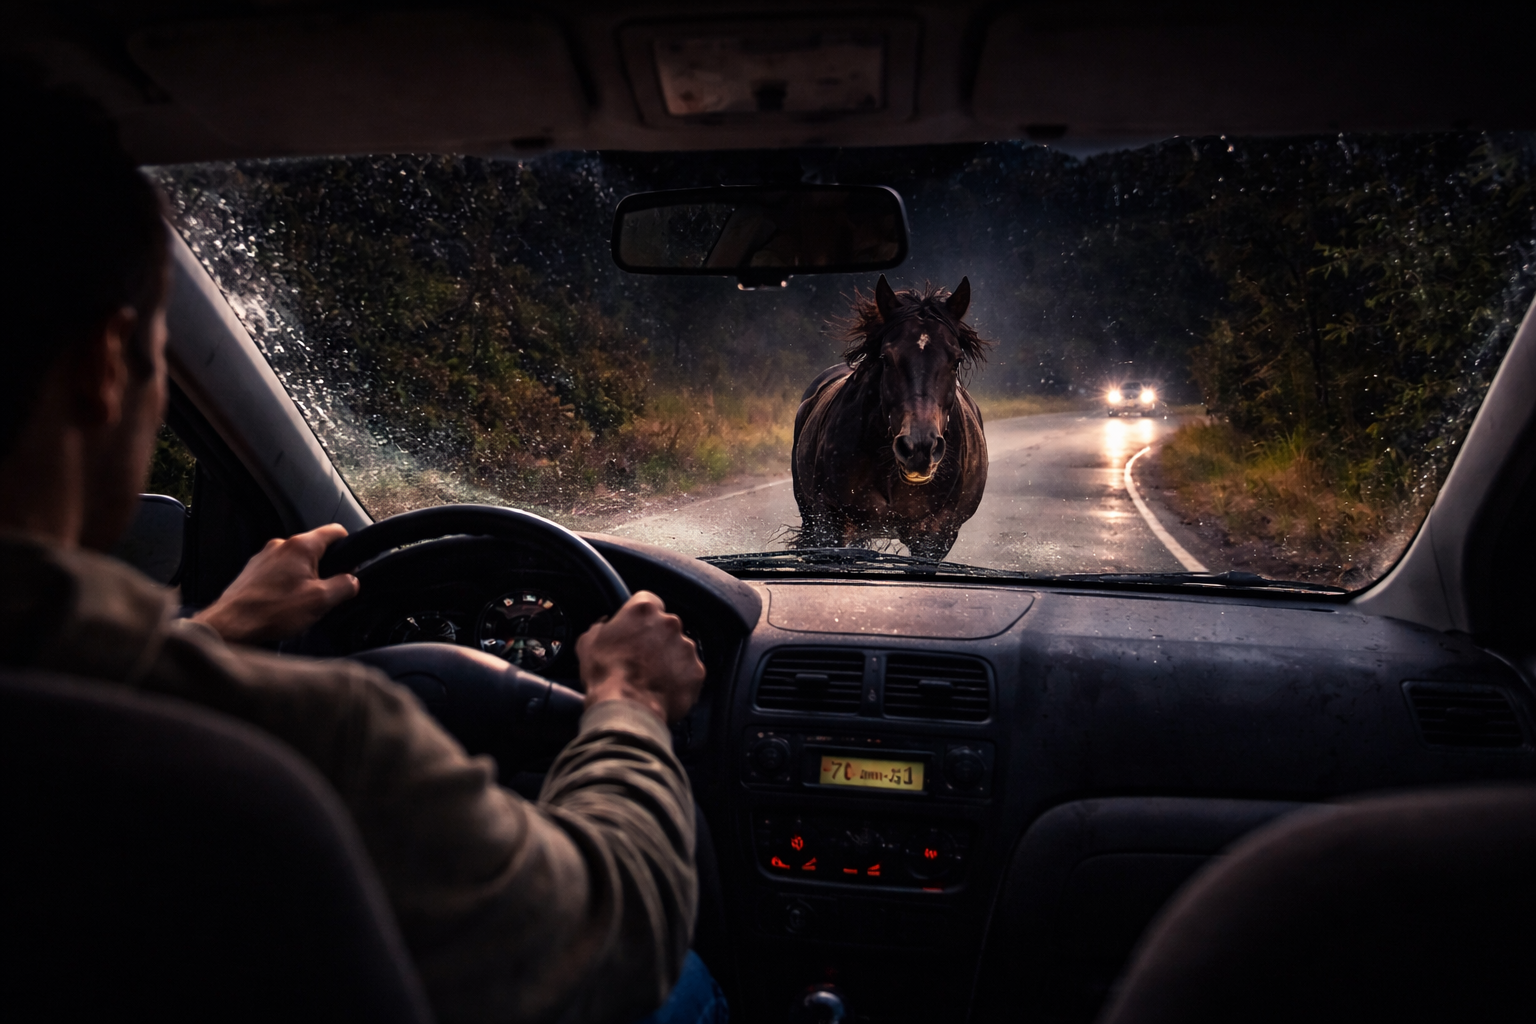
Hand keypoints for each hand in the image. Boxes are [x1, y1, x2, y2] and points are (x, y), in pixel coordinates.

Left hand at [191, 523, 359, 643]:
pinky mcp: (252, 570)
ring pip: (296, 560)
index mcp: (301, 546)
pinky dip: (286, 582)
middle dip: (326, 567)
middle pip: (315, 548)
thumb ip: (344, 586)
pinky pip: (278, 570)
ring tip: (303, 601)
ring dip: (304, 576)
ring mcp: (264, 556)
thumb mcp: (320, 601)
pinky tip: (283, 603)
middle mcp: (281, 544)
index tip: (350, 566)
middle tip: (327, 592)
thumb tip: (353, 580)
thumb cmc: (275, 610)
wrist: (231, 625)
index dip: (349, 546)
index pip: (335, 531)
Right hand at [576, 591, 704, 722]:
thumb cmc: (605, 674)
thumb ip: (601, 628)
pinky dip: (679, 680)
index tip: (635, 628)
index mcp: (643, 610)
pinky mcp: (697, 671)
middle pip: (666, 625)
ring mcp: (687, 647)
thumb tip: (605, 627)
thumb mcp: (588, 643)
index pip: (648, 601)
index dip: (640, 617)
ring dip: (669, 659)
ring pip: (680, 648)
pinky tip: (662, 690)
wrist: (626, 707)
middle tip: (641, 658)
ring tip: (650, 678)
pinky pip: (689, 672)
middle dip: (656, 639)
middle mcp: (670, 623)